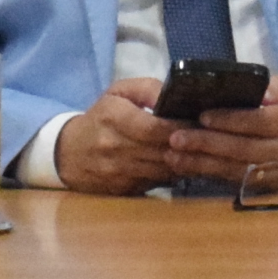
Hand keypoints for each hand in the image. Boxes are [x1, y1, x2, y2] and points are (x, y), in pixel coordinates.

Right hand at [52, 79, 220, 196]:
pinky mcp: (123, 189)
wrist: (66, 153)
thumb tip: (174, 94)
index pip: (154, 127)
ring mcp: (117, 172)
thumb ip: (148, 88)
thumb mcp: (118, 93)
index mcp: (113, 117)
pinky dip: (173, 175)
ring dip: (185, 162)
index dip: (180, 127)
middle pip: (162, 150)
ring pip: (163, 169)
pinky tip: (185, 165)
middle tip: (210, 138)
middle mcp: (113, 147)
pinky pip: (156, 182)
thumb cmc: (100, 117)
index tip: (200, 123)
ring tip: (202, 151)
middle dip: (188, 145)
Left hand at [162, 73, 277, 186]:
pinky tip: (187, 167)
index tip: (202, 116)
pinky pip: (235, 182)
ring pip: (237, 169)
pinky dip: (209, 174)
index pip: (261, 121)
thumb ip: (277, 86)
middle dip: (208, 144)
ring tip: (173, 155)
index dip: (231, 120)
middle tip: (176, 138)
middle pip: (245, 148)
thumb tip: (260, 92)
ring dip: (202, 163)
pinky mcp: (268, 188)